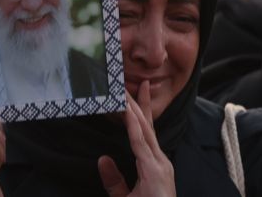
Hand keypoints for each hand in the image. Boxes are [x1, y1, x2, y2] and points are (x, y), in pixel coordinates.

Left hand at [98, 82, 175, 196]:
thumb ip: (114, 180)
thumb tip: (102, 159)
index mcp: (155, 165)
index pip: (146, 133)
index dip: (141, 112)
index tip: (135, 93)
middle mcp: (160, 160)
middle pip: (148, 126)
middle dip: (140, 103)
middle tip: (133, 81)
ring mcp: (159, 165)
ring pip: (144, 130)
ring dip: (134, 109)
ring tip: (125, 91)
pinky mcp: (155, 171)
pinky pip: (141, 144)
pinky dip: (134, 127)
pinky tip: (127, 114)